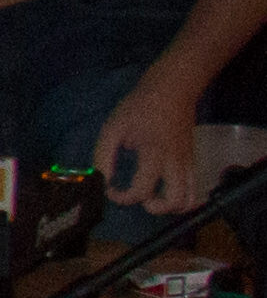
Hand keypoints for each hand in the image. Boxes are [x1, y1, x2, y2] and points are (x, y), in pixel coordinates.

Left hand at [94, 78, 205, 210]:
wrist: (173, 89)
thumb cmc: (140, 107)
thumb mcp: (113, 127)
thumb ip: (104, 155)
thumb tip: (102, 179)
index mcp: (154, 155)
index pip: (142, 190)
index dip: (122, 197)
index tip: (111, 189)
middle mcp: (176, 163)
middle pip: (176, 201)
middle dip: (156, 208)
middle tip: (140, 198)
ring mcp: (188, 162)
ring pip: (191, 198)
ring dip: (172, 206)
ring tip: (154, 198)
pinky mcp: (192, 160)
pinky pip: (195, 187)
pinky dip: (183, 197)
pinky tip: (166, 192)